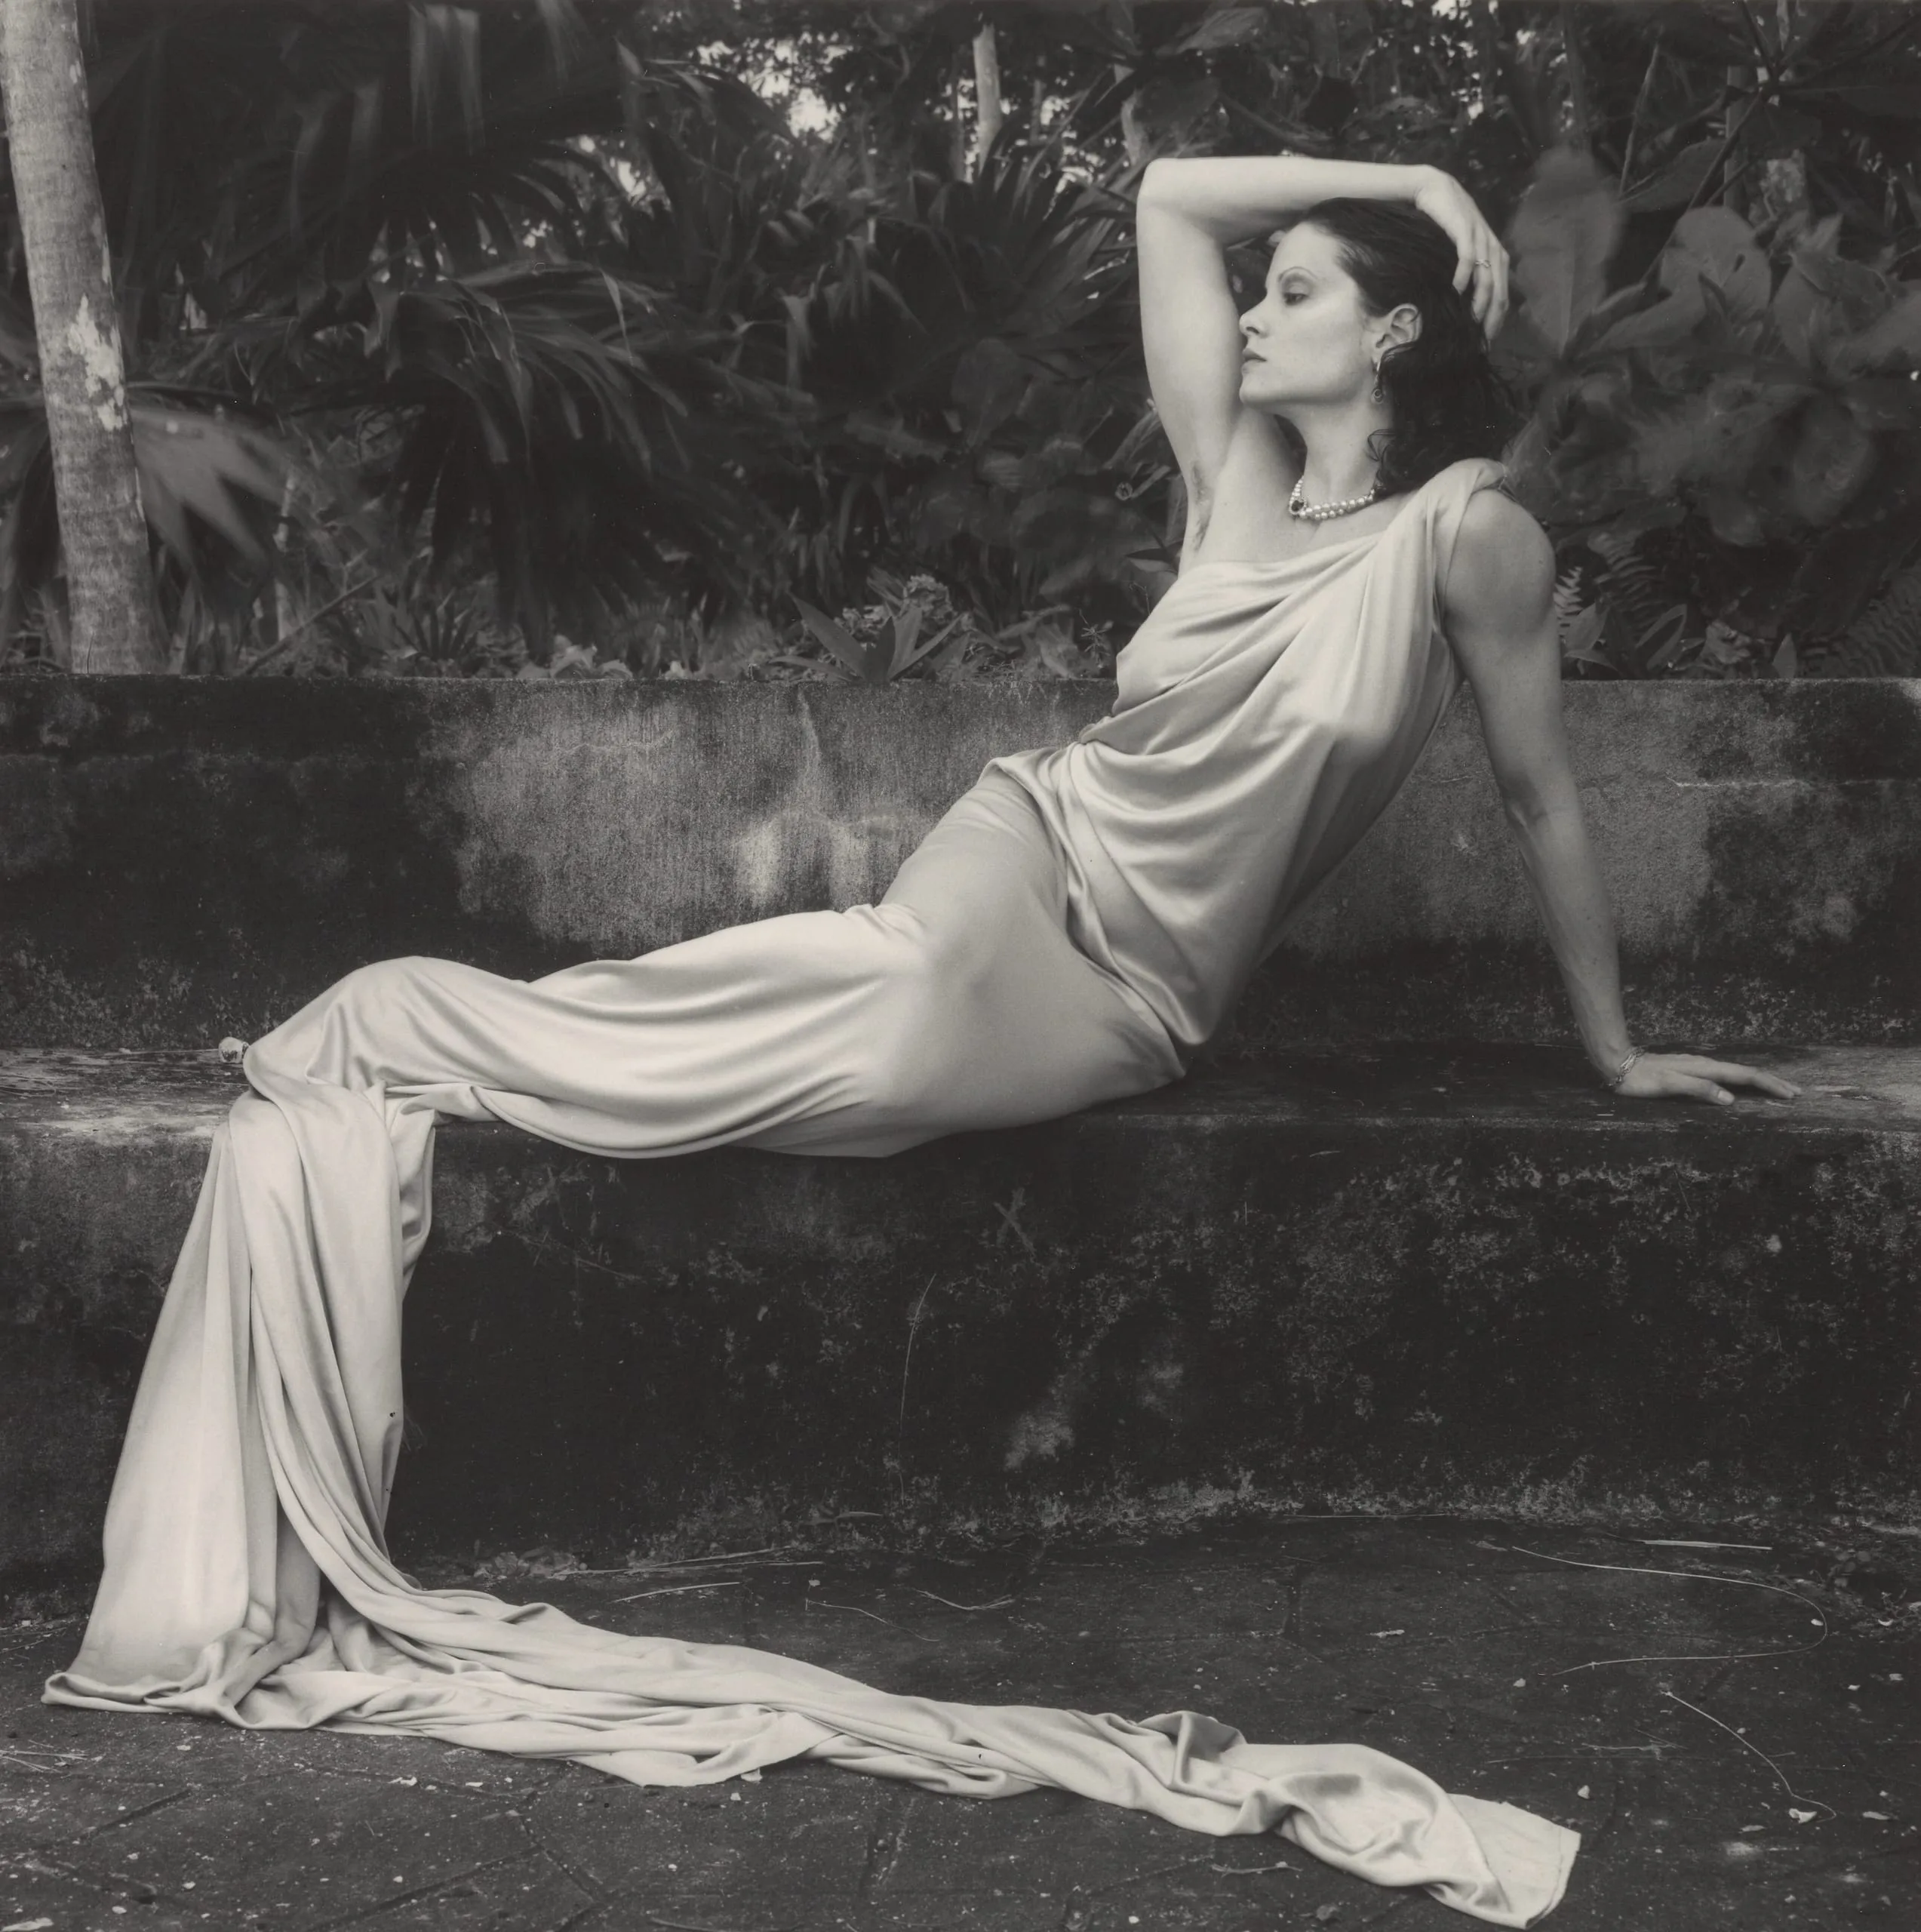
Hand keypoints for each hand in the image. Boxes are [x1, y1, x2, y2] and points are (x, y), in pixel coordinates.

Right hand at [1411, 168, 1508, 339]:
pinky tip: (1457, 289)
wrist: (1433, 189)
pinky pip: (1468, 255)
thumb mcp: (1461, 248)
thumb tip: (1464, 300)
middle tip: (1484, 335)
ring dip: (1481, 299)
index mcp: (1494, 252)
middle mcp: (1492, 245)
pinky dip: (1464, 273)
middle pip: (1499, 285)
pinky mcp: (1464, 227)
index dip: (1499, 313)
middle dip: (1494, 313)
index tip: (1489, 335)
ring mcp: (1479, 236)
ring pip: (1487, 274)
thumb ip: (1469, 268)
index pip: (1503, 288)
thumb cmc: (1444, 222)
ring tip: (1473, 318)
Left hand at [1612, 1052, 1801, 1106]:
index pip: (1745, 1076)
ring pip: (1737, 1072)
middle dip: (1772, 1082)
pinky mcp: (1692, 1069)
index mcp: (1705, 1069)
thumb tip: (1730, 1099)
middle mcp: (1706, 1064)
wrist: (1619, 1064)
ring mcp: (1699, 1066)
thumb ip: (1699, 1090)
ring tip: (1778, 1088)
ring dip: (1760, 1080)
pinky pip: (1725, 1074)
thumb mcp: (1669, 1086)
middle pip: (1746, 1072)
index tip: (1790, 1095)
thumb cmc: (1642, 1080)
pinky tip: (1743, 1085)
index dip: (1769, 1085)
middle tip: (1796, 1092)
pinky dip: (1741, 1080)